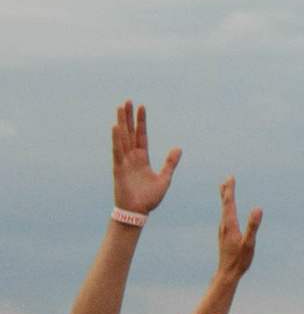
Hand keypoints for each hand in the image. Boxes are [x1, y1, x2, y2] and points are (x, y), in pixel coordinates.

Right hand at [111, 100, 179, 220]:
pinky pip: (117, 151)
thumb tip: (178, 148)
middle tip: (127, 101)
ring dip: (122, 122)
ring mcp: (124, 161)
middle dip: (129, 117)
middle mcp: (132, 157)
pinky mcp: (118, 168)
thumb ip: (170, 163)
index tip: (141, 106)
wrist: (138, 212)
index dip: (141, 121)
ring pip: (123, 137)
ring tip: (120, 107)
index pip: (142, 135)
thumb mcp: (164, 179)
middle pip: (130, 132)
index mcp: (143, 158)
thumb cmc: (149, 198)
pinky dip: (116, 139)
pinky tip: (115, 127)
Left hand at [214, 176, 263, 287]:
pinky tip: (228, 211)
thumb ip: (253, 226)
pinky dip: (226, 208)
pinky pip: (225, 217)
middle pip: (225, 204)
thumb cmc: (239, 260)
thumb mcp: (249, 243)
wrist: (227, 272)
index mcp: (230, 225)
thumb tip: (257, 208)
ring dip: (225, 199)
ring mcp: (223, 230)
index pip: (229, 203)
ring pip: (224, 210)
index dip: (230, 190)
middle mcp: (224, 225)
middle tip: (226, 179)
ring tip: (224, 190)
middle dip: (226, 191)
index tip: (230, 178)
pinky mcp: (224, 235)